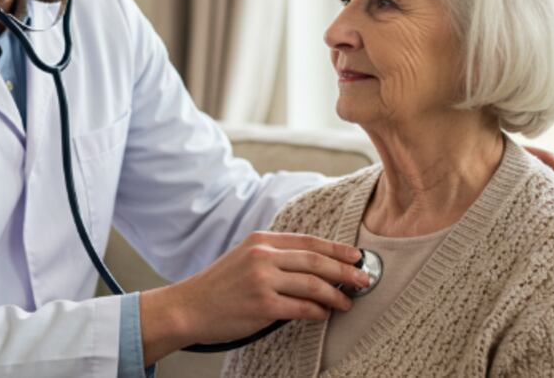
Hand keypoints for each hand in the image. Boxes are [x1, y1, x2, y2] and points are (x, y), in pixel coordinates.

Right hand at [138, 232, 367, 364]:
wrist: (189, 307)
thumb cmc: (220, 286)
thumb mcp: (244, 258)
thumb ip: (274, 256)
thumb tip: (315, 266)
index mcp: (261, 240)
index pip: (308, 241)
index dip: (337, 249)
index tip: (357, 256)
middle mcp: (263, 256)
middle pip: (317, 261)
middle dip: (346, 271)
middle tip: (364, 280)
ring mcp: (263, 280)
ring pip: (314, 284)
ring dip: (337, 295)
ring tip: (348, 302)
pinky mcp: (263, 305)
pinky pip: (302, 308)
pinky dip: (319, 311)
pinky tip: (325, 314)